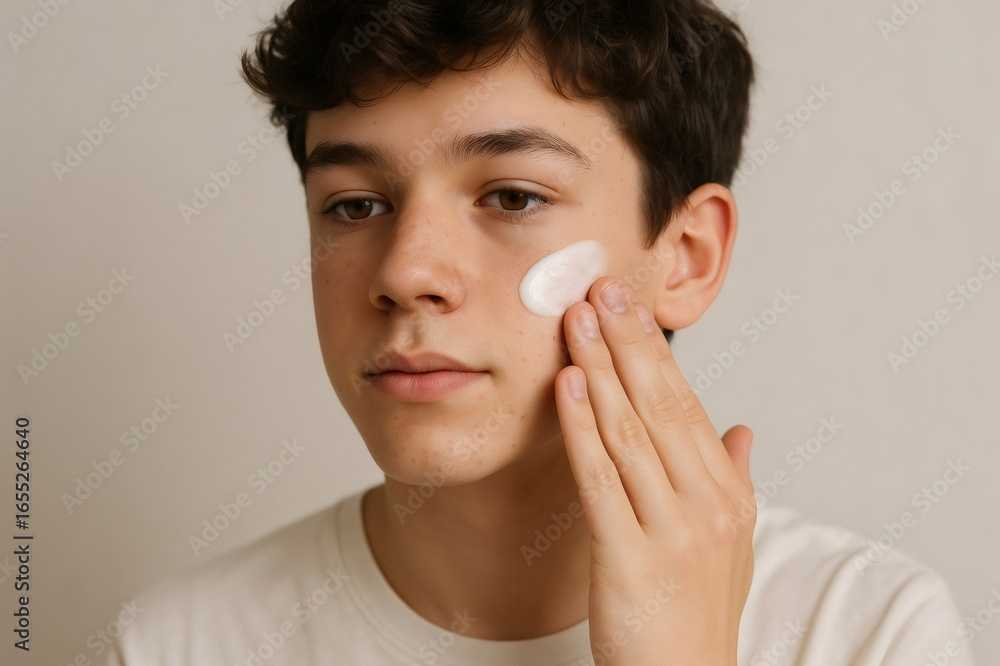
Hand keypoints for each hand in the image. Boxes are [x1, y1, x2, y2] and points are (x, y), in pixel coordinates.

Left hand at [554, 276, 755, 664]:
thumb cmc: (699, 613)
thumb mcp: (732, 543)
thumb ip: (735, 479)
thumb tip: (742, 430)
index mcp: (726, 492)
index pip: (687, 404)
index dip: (653, 351)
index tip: (627, 306)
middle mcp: (706, 503)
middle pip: (661, 405)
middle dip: (627, 342)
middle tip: (598, 288)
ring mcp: (672, 530)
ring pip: (630, 432)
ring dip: (599, 369)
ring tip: (576, 320)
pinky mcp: (632, 558)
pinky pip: (601, 480)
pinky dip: (582, 427)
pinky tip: (566, 386)